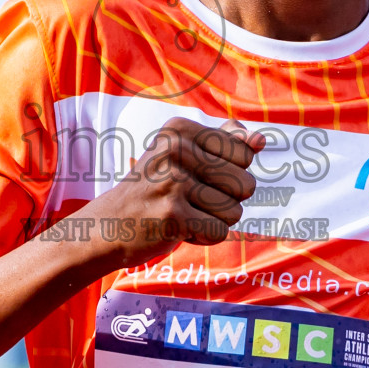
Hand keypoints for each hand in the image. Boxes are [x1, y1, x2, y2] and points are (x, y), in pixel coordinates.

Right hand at [86, 117, 262, 266]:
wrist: (107, 226)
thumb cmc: (154, 191)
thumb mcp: (184, 157)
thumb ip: (226, 143)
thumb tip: (261, 140)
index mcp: (180, 129)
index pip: (245, 155)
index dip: (228, 175)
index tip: (193, 177)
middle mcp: (175, 150)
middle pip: (246, 184)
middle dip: (225, 201)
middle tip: (188, 200)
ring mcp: (173, 182)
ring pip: (235, 211)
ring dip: (214, 221)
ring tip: (182, 214)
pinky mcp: (173, 215)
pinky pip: (220, 232)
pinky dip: (204, 237)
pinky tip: (177, 230)